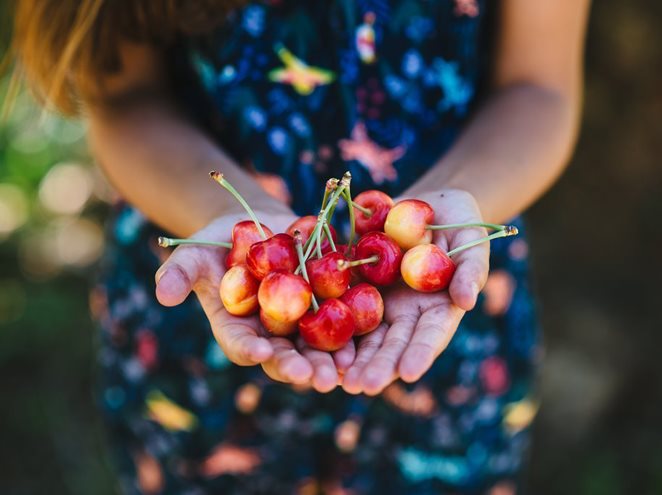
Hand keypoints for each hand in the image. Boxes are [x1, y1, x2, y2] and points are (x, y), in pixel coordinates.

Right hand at [154, 211, 352, 390]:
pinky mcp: (324, 309)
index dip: (250, 350)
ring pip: (314, 349)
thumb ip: (180, 273)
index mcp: (237, 328)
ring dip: (328, 362)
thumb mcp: (196, 253)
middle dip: (297, 367)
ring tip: (342, 372)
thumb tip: (161, 294)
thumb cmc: (219, 242)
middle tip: (314, 378)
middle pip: (283, 356)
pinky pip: (338, 327)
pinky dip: (349, 338)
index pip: (241, 345)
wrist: (259, 227)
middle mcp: (268, 335)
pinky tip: (361, 346)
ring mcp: (298, 325)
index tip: (261, 353)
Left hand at [342, 189, 489, 394]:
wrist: (429, 207)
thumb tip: (467, 301)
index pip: (428, 338)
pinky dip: (326, 322)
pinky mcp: (355, 285)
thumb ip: (470, 272)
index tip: (409, 374)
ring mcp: (378, 302)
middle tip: (360, 386)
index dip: (419, 355)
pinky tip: (312, 339)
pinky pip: (339, 304)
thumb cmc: (461, 226)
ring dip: (349, 356)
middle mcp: (405, 315)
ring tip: (334, 376)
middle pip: (390, 345)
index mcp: (435, 312)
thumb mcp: (472, 245)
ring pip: (362, 334)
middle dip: (376, 367)